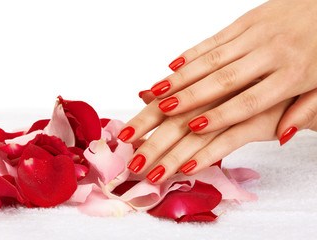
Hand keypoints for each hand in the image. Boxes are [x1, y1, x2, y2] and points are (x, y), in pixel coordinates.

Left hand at [119, 90, 292, 183]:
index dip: (143, 120)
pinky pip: (228, 141)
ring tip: (152, 175)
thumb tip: (143, 93)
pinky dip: (207, 155)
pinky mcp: (257, 122)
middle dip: (151, 144)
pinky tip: (187, 169)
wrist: (291, 84)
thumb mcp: (208, 85)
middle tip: (131, 164)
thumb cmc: (243, 84)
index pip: (164, 103)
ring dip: (172, 156)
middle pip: (175, 121)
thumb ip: (175, 91)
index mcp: (199, 84)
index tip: (124, 138)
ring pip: (197, 135)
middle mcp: (213, 94)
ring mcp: (235, 107)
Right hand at [147, 0, 316, 134]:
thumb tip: (281, 135)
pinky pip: (215, 38)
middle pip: (224, 79)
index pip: (250, 100)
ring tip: (157, 90)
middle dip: (191, 95)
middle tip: (163, 109)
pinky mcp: (248, 19)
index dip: (221, 114)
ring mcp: (257, 34)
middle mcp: (271, 54)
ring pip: (213, 58)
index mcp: (293, 75)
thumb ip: (305, 110)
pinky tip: (172, 64)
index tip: (195, 127)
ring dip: (183, 75)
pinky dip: (192, 51)